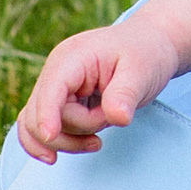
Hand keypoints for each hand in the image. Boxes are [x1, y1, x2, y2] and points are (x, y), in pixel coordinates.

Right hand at [17, 16, 177, 162]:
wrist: (151, 45)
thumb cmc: (145, 52)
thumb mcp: (142, 70)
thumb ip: (126, 94)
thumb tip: (118, 117)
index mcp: (72, 58)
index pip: (50, 90)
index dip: (46, 115)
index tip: (52, 135)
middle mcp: (57, 72)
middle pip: (39, 116)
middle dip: (73, 131)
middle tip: (108, 121)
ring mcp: (56, 88)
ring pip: (39, 128)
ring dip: (71, 140)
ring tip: (103, 132)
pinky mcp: (61, 102)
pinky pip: (47, 129)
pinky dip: (64, 141)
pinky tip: (85, 144)